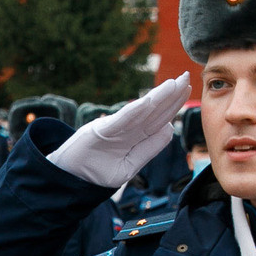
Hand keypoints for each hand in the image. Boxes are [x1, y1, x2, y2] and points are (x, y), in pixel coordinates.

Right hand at [45, 73, 192, 190]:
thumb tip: (169, 128)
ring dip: (158, 98)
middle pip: (153, 111)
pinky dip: (134, 111)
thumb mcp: (129, 165)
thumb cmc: (97, 171)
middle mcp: (125, 129)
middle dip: (171, 95)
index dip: (173, 105)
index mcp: (134, 137)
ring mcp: (112, 129)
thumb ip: (149, 148)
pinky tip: (148, 102)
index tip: (187, 89)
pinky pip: (120, 121)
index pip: (158, 119)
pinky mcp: (99, 132)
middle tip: (186, 76)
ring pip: (140, 112)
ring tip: (174, 84)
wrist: (68, 178)